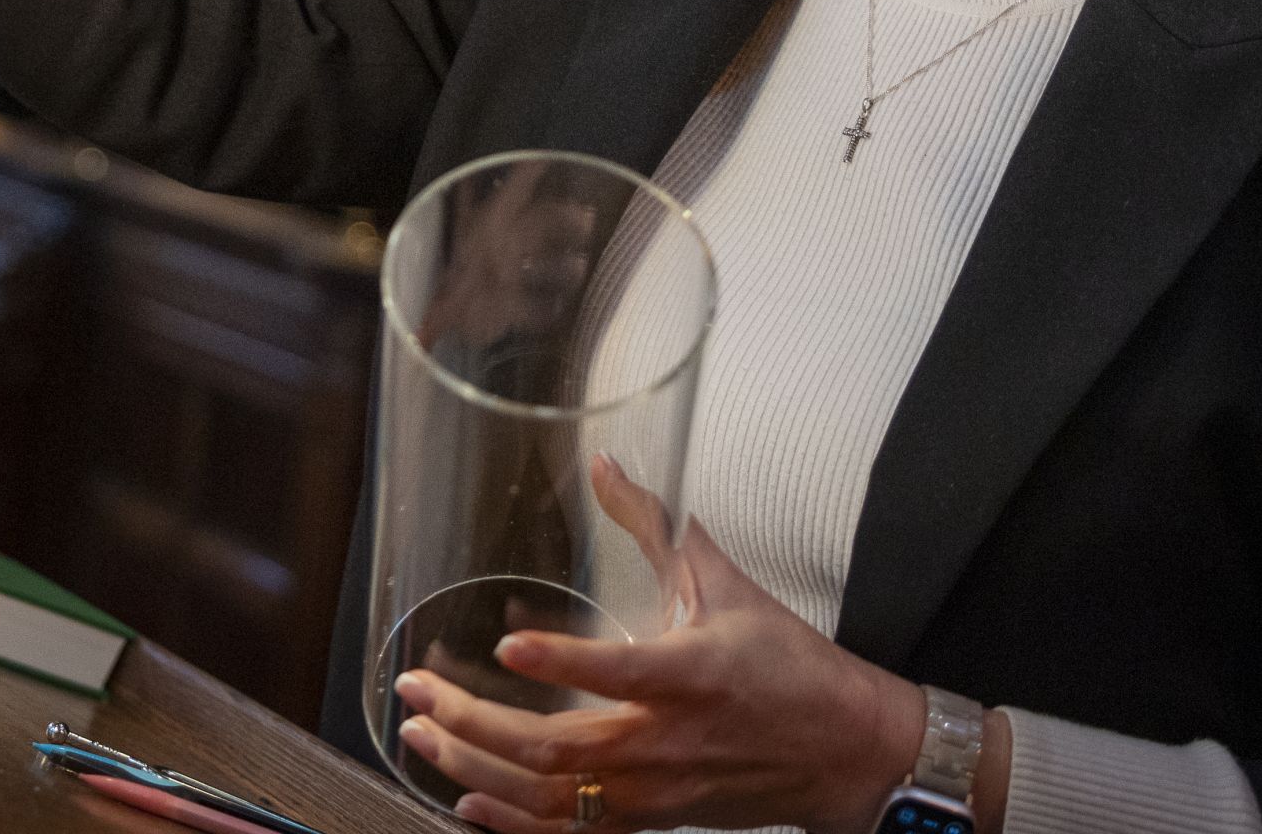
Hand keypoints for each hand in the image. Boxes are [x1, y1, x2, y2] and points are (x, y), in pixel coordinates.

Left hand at [390, 457, 925, 833]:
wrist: (844, 753)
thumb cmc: (789, 666)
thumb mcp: (725, 584)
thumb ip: (656, 524)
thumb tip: (605, 464)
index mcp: (692, 675)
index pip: (621, 672)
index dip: (563, 663)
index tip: (508, 647)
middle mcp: (667, 741)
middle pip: (558, 747)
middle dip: (474, 721)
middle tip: (417, 689)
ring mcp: (655, 791)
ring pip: (552, 797)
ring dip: (477, 769)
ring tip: (421, 734)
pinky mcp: (652, 819)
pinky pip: (572, 833)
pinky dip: (514, 823)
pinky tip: (467, 800)